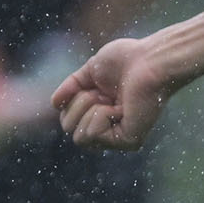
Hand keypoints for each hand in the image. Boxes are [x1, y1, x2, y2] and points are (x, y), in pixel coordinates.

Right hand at [54, 36, 178, 150]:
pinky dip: (101, 115)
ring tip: (112, 99)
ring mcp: (119, 137)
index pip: (67, 118)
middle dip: (79, 104)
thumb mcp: (90, 71)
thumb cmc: (127, 60)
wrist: (150, 60)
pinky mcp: (128, 142)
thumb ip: (72, 87)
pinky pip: (92, 134)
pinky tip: (120, 107)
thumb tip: (54, 104)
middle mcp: (110, 128)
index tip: (95, 86)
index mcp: (101, 112)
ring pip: (78, 137)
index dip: (73, 98)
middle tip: (103, 93)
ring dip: (88, 109)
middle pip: (68, 128)